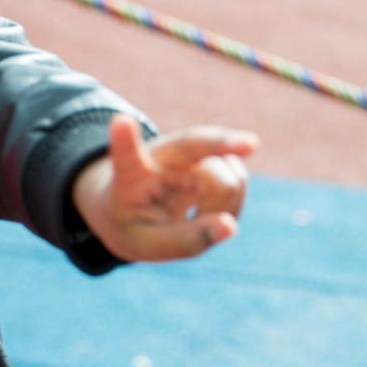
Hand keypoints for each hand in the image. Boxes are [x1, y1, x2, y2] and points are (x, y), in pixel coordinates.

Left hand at [70, 120, 257, 263]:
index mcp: (128, 177)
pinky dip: (233, 203)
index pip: (126, 157)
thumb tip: (231, 226)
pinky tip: (212, 210)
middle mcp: (160, 155)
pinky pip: (238, 179)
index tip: (122, 122)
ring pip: (226, 176)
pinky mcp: (211, 157)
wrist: (133, 209)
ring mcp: (188, 154)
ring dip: (225, 204)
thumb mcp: (149, 244)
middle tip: (244, 158)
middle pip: (197, 146)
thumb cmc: (135, 226)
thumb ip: (186, 241)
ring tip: (199, 217)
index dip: (125, 139)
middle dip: (223, 158)